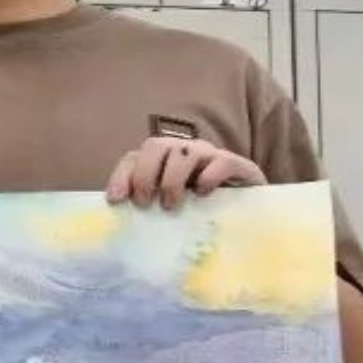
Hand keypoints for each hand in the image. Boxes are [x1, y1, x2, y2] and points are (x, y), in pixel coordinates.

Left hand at [106, 136, 265, 209]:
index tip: (115, 200)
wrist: (247, 212)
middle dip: (144, 175)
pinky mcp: (236, 165)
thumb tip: (119, 215)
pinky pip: (221, 161)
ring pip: (185, 152)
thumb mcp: (168, 208)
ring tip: (170, 205)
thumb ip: (146, 206)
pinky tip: (202, 194)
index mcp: (162, 161)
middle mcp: (183, 151)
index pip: (134, 157)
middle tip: (144, 202)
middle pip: (156, 146)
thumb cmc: (199, 211)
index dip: (121, 175)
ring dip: (171, 179)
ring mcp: (209, 155)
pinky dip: (208, 177)